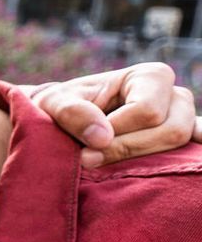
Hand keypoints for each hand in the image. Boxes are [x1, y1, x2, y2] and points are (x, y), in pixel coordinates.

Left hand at [30, 62, 199, 167]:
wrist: (63, 122)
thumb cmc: (61, 108)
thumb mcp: (53, 104)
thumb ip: (73, 114)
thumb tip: (102, 137)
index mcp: (150, 76)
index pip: (146, 111)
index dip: (117, 133)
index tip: (85, 146)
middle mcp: (175, 95)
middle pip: (169, 130)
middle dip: (127, 149)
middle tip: (90, 159)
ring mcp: (183, 118)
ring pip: (179, 144)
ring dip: (139, 159)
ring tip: (104, 160)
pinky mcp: (180, 141)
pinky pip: (195, 151)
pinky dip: (190, 158)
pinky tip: (181, 165)